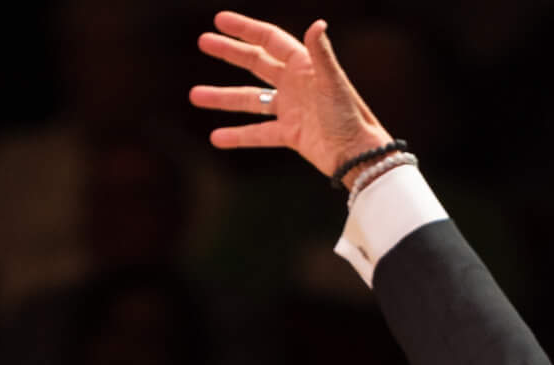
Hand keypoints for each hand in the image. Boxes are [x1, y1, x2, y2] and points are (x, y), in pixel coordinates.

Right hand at [191, 13, 391, 179]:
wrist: (358, 155)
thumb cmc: (350, 116)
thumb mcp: (333, 83)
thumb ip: (321, 55)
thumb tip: (317, 24)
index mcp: (304, 65)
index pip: (269, 40)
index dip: (245, 29)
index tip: (220, 20)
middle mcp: (295, 84)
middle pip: (255, 63)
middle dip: (229, 52)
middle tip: (203, 42)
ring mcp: (290, 109)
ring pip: (250, 100)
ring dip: (223, 98)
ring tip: (195, 95)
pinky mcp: (290, 134)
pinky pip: (258, 133)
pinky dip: (238, 136)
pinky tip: (216, 138)